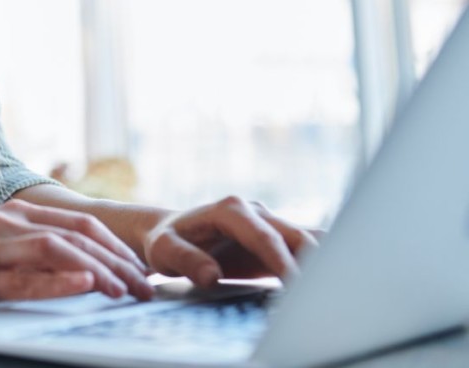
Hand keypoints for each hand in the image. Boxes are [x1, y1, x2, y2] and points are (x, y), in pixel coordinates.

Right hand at [0, 199, 154, 309]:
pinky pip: (23, 278)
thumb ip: (26, 246)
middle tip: (148, 288)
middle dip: (120, 261)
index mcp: (16, 213)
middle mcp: (9, 223)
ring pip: (58, 250)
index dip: (118, 245)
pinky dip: (57, 281)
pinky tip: (83, 286)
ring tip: (126, 291)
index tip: (143, 271)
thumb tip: (73, 265)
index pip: (82, 223)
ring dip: (99, 270)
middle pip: (80, 234)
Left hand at [143, 196, 318, 286]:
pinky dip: (322, 265)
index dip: (283, 261)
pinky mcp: (276, 240)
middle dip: (315, 263)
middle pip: (297, 235)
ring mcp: (268, 223)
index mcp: (230, 209)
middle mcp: (255, 212)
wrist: (169, 233)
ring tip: (339, 292)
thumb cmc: (166, 241)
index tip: (297, 285)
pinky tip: (333, 286)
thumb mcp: (164, 250)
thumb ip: (186, 260)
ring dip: (326, 263)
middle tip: (327, 293)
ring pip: (309, 240)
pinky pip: (306, 249)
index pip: (264, 237)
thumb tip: (211, 275)